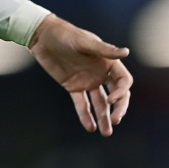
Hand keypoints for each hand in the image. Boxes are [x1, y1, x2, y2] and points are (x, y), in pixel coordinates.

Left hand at [29, 14, 132, 135]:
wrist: (42, 37)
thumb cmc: (66, 34)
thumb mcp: (84, 42)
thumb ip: (104, 50)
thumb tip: (126, 52)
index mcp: (107, 62)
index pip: (123, 82)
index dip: (121, 93)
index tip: (111, 100)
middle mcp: (100, 73)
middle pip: (116, 95)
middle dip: (117, 109)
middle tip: (115, 122)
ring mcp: (87, 81)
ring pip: (100, 103)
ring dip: (103, 117)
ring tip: (106, 133)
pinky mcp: (73, 86)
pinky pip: (81, 103)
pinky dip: (85, 115)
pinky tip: (90, 127)